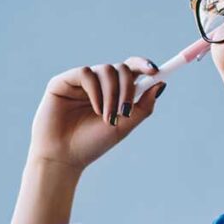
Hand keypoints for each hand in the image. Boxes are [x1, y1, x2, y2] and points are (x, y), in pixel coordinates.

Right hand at [28, 57, 165, 171]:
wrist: (64, 157)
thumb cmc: (92, 144)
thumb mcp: (125, 126)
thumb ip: (143, 106)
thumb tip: (161, 84)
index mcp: (113, 92)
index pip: (131, 70)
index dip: (144, 65)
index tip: (155, 72)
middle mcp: (98, 84)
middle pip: (121, 68)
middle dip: (128, 88)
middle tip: (126, 110)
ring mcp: (80, 82)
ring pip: (106, 70)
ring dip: (113, 93)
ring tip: (108, 117)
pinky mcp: (63, 81)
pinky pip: (86, 73)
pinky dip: (95, 91)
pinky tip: (95, 109)